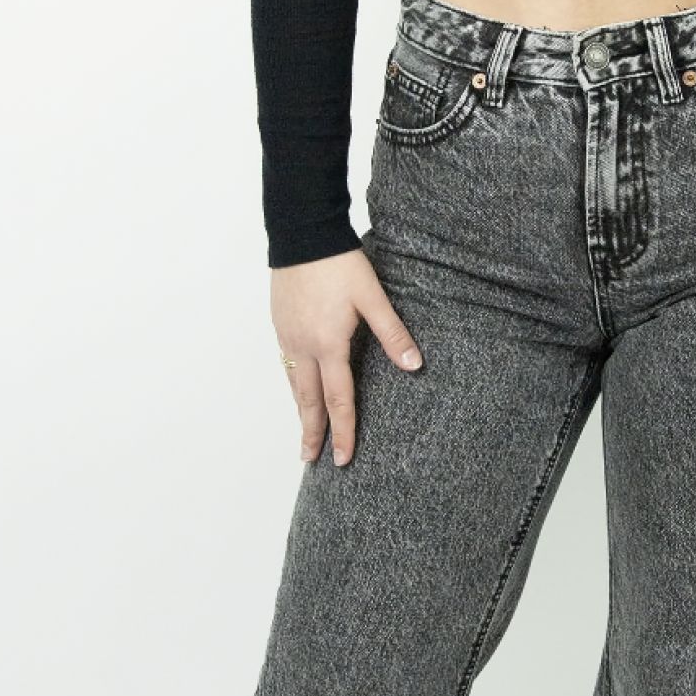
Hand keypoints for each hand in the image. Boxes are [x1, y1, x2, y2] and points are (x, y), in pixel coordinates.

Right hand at [272, 248, 424, 466]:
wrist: (302, 234)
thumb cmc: (340, 264)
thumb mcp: (372, 297)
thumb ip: (392, 332)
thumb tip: (414, 364)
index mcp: (329, 345)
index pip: (338, 400)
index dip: (343, 431)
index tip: (342, 459)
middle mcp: (305, 347)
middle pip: (308, 401)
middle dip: (312, 433)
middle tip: (312, 460)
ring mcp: (288, 336)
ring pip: (294, 385)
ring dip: (301, 412)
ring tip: (304, 434)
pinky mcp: (280, 324)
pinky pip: (287, 365)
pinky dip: (293, 386)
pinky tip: (297, 389)